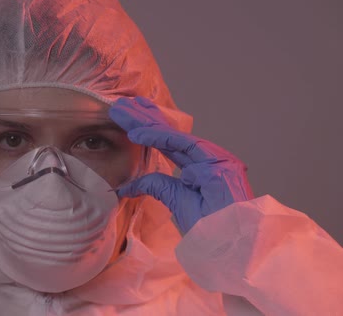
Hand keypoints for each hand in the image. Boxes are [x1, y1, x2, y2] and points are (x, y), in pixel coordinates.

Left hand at [109, 97, 253, 232]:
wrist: (229, 244)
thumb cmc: (209, 227)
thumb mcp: (174, 200)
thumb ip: (156, 186)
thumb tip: (127, 186)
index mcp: (201, 167)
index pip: (170, 143)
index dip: (150, 129)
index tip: (131, 119)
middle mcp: (208, 159)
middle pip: (170, 135)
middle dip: (145, 119)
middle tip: (122, 106)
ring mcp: (214, 159)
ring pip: (174, 135)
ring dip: (147, 123)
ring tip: (124, 113)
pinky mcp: (216, 163)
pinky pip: (181, 145)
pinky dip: (158, 137)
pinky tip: (138, 133)